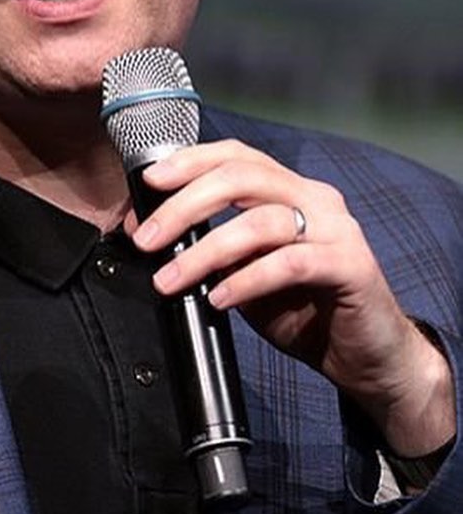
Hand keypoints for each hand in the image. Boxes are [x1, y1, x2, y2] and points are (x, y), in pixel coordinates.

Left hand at [131, 138, 454, 458]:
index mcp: (289, 190)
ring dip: (205, 251)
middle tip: (147, 239)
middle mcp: (315, 198)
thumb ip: (207, 247)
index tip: (149, 181)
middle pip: (242, 177)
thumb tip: (147, 229)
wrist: (366, 357)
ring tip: (170, 280)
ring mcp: (337, 229)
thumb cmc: (302, 310)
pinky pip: (290, 263)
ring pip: (261, 221)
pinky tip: (220, 298)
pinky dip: (247, 280)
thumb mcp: (243, 273)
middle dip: (184, 205)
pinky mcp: (351, 266)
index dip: (190, 161)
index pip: (236, 156)